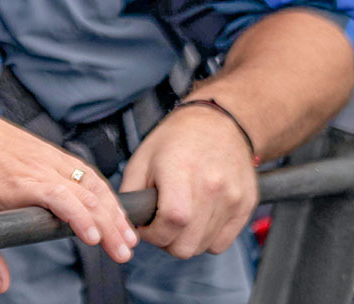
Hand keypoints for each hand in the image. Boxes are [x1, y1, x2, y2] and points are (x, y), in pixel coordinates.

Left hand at [0, 89, 133, 292]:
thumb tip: (1, 285)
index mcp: (17, 184)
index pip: (58, 198)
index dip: (79, 217)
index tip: (94, 239)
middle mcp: (38, 170)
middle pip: (84, 196)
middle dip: (108, 226)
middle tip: (122, 253)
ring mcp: (49, 159)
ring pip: (91, 184)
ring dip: (113, 211)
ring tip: (128, 237)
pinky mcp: (54, 153)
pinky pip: (86, 172)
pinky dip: (106, 192)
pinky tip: (116, 211)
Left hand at [121, 100, 258, 257]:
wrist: (219, 124)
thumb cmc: (176, 139)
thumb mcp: (142, 158)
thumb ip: (131, 192)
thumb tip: (124, 221)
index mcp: (181, 171)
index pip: (172, 220)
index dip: (153, 233)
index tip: (145, 228)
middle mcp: (212, 187)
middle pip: (187, 243)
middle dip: (166, 241)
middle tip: (159, 225)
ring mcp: (233, 198)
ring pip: (203, 247)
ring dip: (185, 240)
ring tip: (178, 218)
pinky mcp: (246, 206)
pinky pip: (221, 243)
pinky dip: (205, 239)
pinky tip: (196, 219)